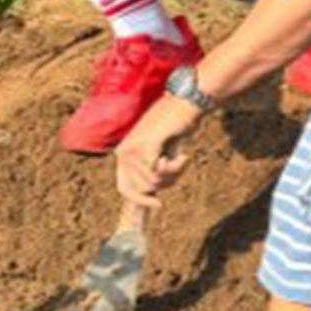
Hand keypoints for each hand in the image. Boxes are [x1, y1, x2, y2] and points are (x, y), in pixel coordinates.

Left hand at [114, 95, 202, 211]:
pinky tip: (183, 156)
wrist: (186, 105)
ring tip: (181, 158)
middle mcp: (124, 152)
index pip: (125, 189)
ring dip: (173, 174)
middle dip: (165, 182)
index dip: (141, 201)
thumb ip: (153, 172)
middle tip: (178, 166)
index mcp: (124, 154)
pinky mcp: (146, 145)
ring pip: (153, 182)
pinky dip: (176, 168)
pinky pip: (159, 172)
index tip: (159, 205)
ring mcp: (133, 149)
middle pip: (143, 189)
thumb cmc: (175, 128)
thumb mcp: (161, 153)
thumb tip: (149, 198)